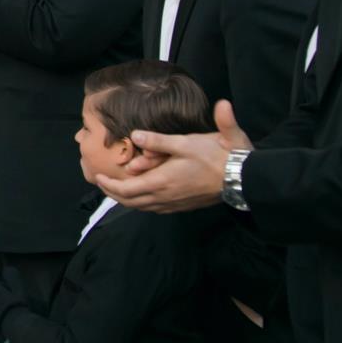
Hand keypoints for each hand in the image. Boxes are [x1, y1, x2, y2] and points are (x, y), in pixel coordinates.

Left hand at [96, 100, 248, 213]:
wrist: (243, 176)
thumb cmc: (216, 156)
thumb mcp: (187, 142)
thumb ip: (159, 139)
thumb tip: (134, 134)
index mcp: (162, 182)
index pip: (126, 191)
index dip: (109, 185)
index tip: (98, 177)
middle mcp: (166, 197)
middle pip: (131, 202)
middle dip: (113, 193)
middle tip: (102, 183)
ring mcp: (176, 204)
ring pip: (143, 207)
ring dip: (127, 199)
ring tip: (117, 188)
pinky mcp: (185, 205)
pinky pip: (156, 209)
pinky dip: (143, 203)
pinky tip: (142, 195)